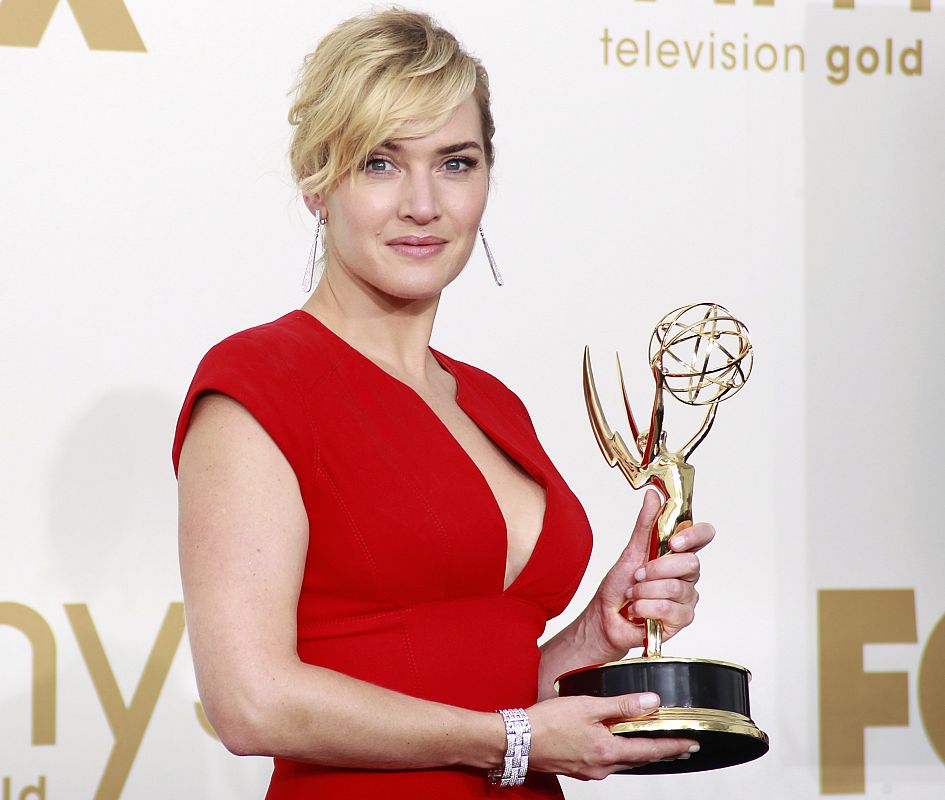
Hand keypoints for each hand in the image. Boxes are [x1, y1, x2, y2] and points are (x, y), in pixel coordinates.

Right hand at [527, 692, 697, 778]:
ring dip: (637, 751)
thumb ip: (622, 704)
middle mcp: (601, 766)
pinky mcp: (577, 768)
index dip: (672, 746)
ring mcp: (589, 770)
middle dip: (660, 751)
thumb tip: (651, 701)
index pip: (650, 749)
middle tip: (679, 747)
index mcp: (608, 751)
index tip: (690, 744)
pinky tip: (613, 743)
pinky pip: (605, 761)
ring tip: (651, 743)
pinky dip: (616, 752)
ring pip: (621, 761)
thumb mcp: (588, 706)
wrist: (515, 740)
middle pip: (638, 758)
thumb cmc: (547, 723)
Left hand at [588, 490, 714, 658]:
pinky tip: (636, 609)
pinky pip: (669, 609)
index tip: (673, 542)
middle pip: (691, 563)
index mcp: (677, 554)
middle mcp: (687, 575)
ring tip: (632, 595)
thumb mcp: (630, 551)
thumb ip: (645, 525)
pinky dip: (646, 608)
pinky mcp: (682, 619)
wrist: (607, 617)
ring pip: (676, 588)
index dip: (694, 535)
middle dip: (657, 569)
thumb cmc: (620, 585)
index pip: (703, 536)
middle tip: (637, 574)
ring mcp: (687, 597)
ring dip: (645, 591)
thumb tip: (653, 496)